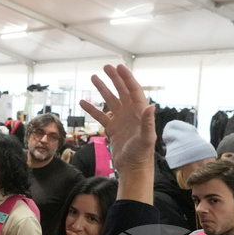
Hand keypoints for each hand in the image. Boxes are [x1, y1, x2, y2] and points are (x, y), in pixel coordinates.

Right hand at [80, 65, 155, 202]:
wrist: (132, 167)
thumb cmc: (142, 153)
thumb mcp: (146, 137)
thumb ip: (148, 121)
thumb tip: (150, 106)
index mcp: (139, 111)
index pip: (133, 90)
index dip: (126, 78)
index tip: (119, 67)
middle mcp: (130, 112)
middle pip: (121, 91)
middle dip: (114, 78)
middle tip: (105, 67)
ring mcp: (120, 119)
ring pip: (109, 100)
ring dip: (102, 89)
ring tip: (93, 78)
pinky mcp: (112, 128)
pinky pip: (100, 116)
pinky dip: (92, 109)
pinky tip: (83, 102)